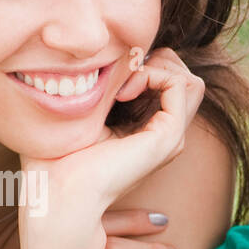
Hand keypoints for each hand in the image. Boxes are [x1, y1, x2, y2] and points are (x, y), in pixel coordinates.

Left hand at [19, 48, 205, 244]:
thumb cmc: (59, 158)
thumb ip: (104, 88)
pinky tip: (123, 91)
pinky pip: (180, 86)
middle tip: (119, 75)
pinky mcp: (168, 137)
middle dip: (154, 61)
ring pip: (188, 80)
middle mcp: (165, 136)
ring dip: (155, 66)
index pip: (167, 81)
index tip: (109, 76)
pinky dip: (152, 74)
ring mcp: (171, 138)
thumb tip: (106, 55)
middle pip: (184, 78)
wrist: (60, 192)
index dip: (143, 65)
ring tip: (123, 83)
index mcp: (147, 131)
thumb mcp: (85, 113)